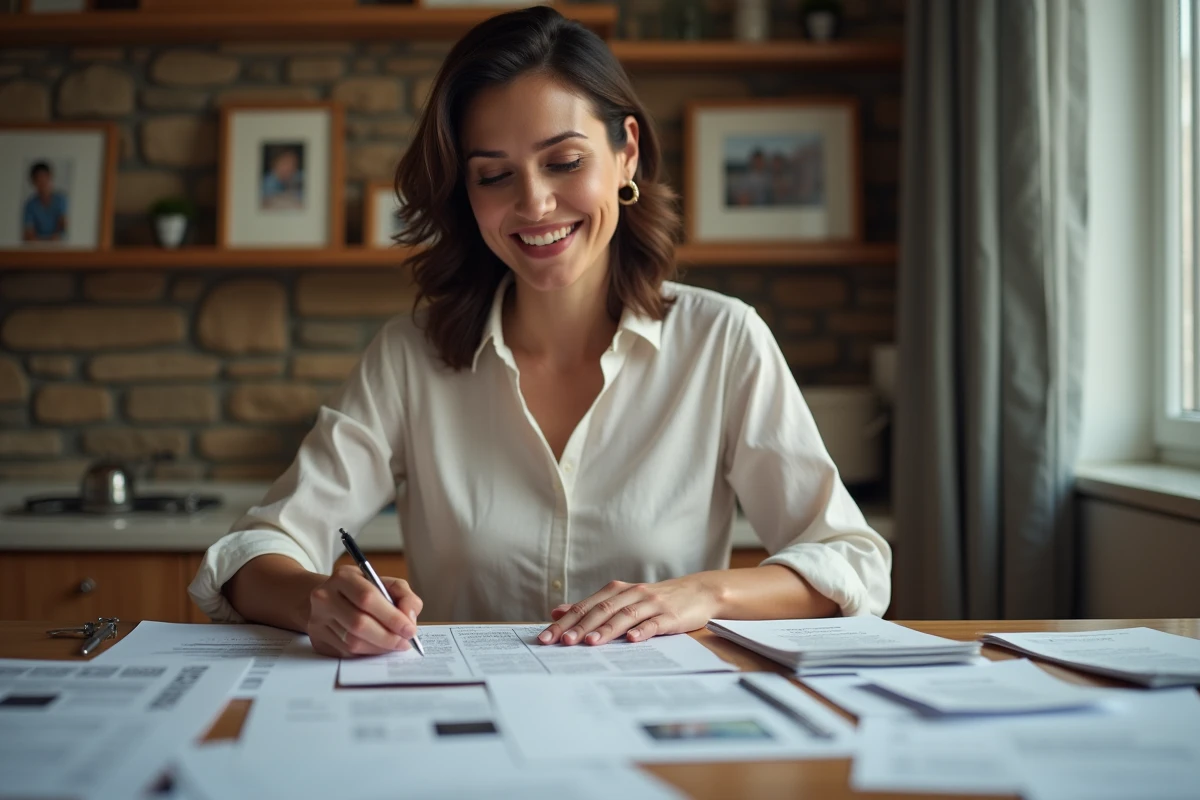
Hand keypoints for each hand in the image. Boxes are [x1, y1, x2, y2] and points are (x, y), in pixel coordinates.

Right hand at [308, 565, 422, 657]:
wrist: (328, 599)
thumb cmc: (362, 591)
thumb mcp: (384, 583)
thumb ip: (404, 596)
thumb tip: (409, 619)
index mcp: (343, 577)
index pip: (368, 598)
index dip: (392, 617)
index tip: (410, 630)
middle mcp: (325, 597)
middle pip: (359, 623)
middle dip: (388, 637)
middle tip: (405, 642)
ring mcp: (318, 619)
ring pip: (352, 642)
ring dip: (379, 647)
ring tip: (394, 645)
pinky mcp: (317, 639)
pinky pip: (346, 652)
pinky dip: (367, 653)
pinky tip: (377, 647)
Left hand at [536, 575, 720, 646]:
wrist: (697, 592)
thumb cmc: (654, 600)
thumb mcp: (622, 599)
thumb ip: (591, 606)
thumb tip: (556, 611)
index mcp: (616, 591)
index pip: (586, 606)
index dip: (565, 621)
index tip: (547, 636)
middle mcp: (631, 594)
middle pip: (601, 610)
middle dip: (580, 627)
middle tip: (562, 642)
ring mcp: (651, 604)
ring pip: (624, 616)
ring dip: (606, 630)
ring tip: (590, 643)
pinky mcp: (669, 616)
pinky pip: (654, 623)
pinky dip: (642, 631)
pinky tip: (631, 640)